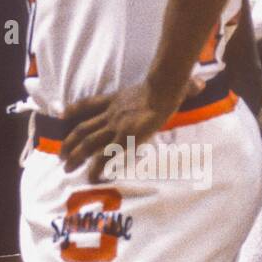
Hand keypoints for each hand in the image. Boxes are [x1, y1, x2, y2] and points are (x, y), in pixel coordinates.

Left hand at [59, 79, 187, 180]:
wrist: (163, 91)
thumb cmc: (166, 86)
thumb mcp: (164, 85)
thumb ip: (179, 88)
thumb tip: (201, 85)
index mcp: (115, 100)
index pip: (88, 104)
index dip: (72, 110)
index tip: (61, 116)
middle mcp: (110, 114)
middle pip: (82, 128)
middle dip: (69, 142)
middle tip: (61, 156)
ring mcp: (115, 126)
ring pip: (87, 142)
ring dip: (75, 155)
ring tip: (66, 167)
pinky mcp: (122, 138)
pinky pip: (104, 155)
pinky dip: (96, 166)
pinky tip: (91, 177)